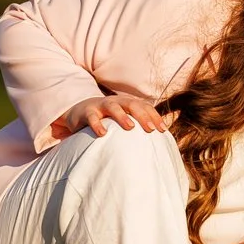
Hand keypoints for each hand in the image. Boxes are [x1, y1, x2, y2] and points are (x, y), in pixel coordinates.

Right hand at [55, 94, 172, 139]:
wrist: (80, 111)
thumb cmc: (108, 119)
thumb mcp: (123, 119)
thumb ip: (137, 126)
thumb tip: (158, 142)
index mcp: (128, 103)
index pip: (144, 106)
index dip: (154, 116)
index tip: (163, 130)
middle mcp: (116, 102)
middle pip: (132, 104)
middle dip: (143, 116)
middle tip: (150, 129)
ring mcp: (101, 105)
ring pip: (113, 107)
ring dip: (122, 116)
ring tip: (130, 127)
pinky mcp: (87, 112)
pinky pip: (92, 117)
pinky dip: (97, 124)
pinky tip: (103, 134)